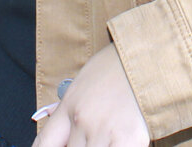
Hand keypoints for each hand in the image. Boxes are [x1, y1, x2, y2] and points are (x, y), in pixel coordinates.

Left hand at [32, 44, 148, 146]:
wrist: (148, 54)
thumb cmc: (117, 66)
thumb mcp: (83, 82)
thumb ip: (67, 110)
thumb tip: (54, 130)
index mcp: (69, 105)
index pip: (43, 144)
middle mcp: (82, 120)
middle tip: (89, 139)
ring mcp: (103, 131)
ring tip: (106, 137)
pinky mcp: (128, 140)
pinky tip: (117, 143)